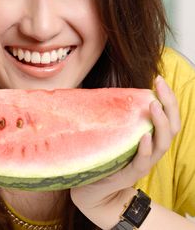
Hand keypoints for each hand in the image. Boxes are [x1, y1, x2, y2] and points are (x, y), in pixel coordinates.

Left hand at [70, 76, 180, 228]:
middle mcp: (152, 149)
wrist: (94, 188)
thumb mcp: (115, 134)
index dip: (167, 98)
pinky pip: (143, 161)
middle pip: (172, 127)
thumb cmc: (105, 157)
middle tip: (161, 85)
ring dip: (160, 123)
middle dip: (169, 104)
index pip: (167, 117)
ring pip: (163, 143)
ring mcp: (144, 162)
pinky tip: (145, 135)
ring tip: (154, 105)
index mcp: (150, 138)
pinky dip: (146, 148)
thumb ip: (119, 118)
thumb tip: (112, 93)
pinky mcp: (131, 173)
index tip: (159, 79)